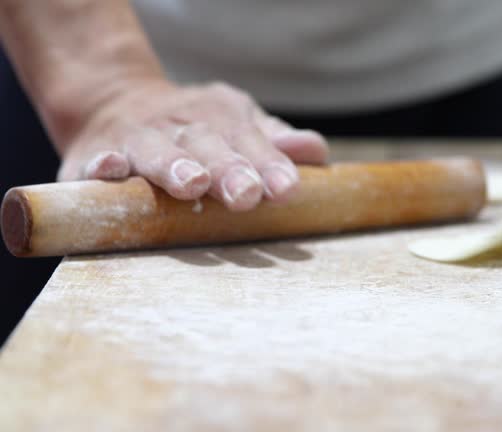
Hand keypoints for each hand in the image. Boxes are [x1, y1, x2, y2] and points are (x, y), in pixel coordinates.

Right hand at [57, 79, 327, 210]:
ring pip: (156, 149)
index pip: (249, 140)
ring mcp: (138, 138)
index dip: (269, 164)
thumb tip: (314, 151)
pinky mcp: (95, 153)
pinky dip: (103, 164)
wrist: (113, 99)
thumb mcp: (237, 125)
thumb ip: (274, 143)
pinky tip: (110, 169)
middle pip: (207, 143)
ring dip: (174, 165)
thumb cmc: (196, 128)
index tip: (287, 189)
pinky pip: (97, 158)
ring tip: (193, 184)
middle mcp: (181, 125)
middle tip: (247, 194)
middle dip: (228, 168)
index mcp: (221, 117)